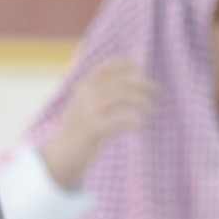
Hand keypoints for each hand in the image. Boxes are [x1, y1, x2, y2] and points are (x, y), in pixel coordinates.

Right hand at [38, 57, 152, 190]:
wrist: (61, 153)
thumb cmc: (78, 129)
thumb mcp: (84, 103)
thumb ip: (100, 89)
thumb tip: (135, 76)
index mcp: (84, 84)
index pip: (111, 65)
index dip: (131, 66)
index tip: (143, 74)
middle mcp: (85, 92)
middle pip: (123, 80)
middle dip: (144, 84)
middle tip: (156, 91)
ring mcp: (89, 109)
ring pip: (125, 95)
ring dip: (144, 101)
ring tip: (151, 109)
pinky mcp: (95, 127)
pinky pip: (124, 118)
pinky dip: (136, 121)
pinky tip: (139, 127)